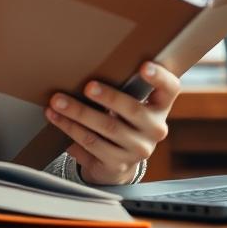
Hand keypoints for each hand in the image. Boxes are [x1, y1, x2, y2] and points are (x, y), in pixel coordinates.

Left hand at [45, 61, 180, 184]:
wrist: (117, 162)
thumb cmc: (120, 121)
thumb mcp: (128, 106)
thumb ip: (123, 88)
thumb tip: (89, 64)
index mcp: (160, 107)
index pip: (170, 89)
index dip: (160, 77)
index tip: (145, 66)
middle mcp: (155, 129)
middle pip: (133, 110)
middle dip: (108, 97)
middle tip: (88, 86)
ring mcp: (138, 149)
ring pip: (107, 127)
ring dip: (79, 113)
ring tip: (58, 102)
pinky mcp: (118, 163)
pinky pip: (91, 143)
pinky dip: (70, 128)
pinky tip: (56, 118)